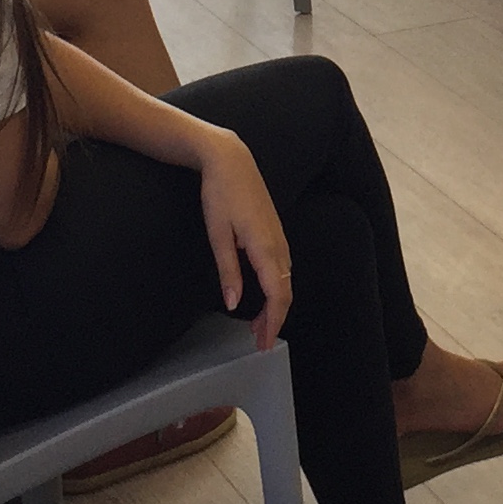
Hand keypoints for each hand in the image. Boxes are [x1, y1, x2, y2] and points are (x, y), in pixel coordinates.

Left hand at [197, 128, 291, 350]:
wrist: (231, 160)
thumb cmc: (220, 194)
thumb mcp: (217, 234)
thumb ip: (228, 271)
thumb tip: (234, 303)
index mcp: (264, 247)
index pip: (277, 294)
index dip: (273, 322)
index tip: (263, 343)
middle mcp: (278, 244)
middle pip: (285, 291)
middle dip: (274, 319)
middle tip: (259, 341)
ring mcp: (279, 237)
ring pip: (285, 280)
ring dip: (275, 305)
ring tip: (258, 325)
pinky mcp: (275, 232)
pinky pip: (282, 268)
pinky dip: (276, 288)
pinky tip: (263, 295)